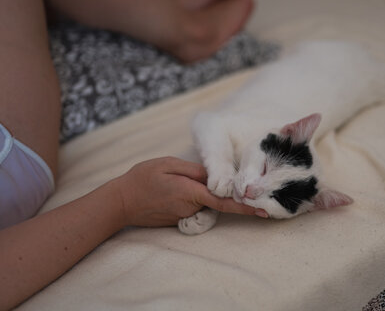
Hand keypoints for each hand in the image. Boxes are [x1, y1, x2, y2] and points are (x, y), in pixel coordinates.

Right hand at [115, 157, 258, 226]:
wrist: (120, 202)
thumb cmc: (143, 178)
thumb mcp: (169, 164)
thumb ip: (195, 170)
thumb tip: (216, 176)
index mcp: (191, 193)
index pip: (225, 201)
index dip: (245, 206)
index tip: (264, 210)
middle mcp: (191, 208)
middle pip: (215, 200)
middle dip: (216, 190)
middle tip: (193, 177)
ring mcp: (184, 216)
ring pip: (203, 203)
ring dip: (198, 193)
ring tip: (172, 182)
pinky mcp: (178, 220)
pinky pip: (193, 208)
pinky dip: (190, 199)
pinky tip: (170, 191)